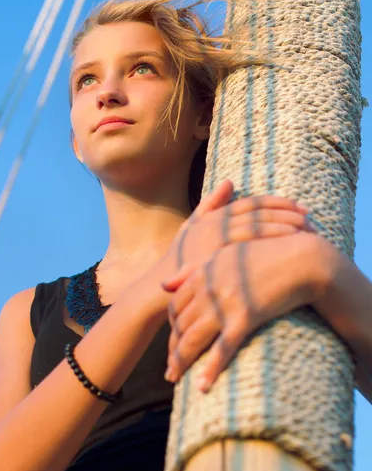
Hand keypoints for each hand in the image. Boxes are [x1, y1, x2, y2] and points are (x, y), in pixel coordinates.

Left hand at [163, 231, 324, 392]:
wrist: (301, 259)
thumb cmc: (266, 256)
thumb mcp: (226, 256)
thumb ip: (193, 270)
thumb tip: (162, 286)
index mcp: (204, 271)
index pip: (175, 305)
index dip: (171, 327)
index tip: (172, 343)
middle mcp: (209, 287)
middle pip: (181, 324)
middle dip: (173, 349)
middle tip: (170, 370)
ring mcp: (225, 302)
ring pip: (194, 338)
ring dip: (181, 361)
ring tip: (174, 378)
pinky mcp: (245, 316)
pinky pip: (223, 348)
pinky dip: (211, 369)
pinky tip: (202, 386)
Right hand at [167, 179, 313, 274]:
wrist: (160, 289)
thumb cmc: (178, 261)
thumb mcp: (191, 228)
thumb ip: (211, 205)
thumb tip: (229, 181)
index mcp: (213, 216)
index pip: (251, 203)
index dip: (276, 202)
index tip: (298, 205)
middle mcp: (215, 224)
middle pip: (258, 213)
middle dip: (286, 212)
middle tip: (310, 216)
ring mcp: (216, 240)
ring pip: (256, 226)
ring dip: (283, 224)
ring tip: (307, 228)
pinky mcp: (217, 257)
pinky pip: (250, 245)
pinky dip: (271, 241)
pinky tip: (290, 243)